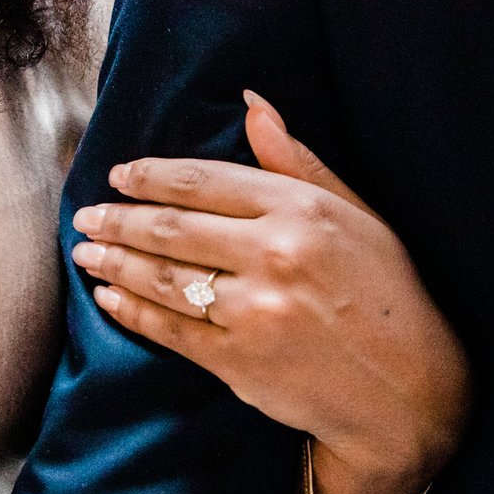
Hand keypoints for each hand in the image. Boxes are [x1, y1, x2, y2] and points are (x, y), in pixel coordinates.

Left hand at [69, 92, 469, 493]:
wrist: (407, 390)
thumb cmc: (386, 294)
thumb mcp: (357, 215)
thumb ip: (298, 162)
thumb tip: (252, 103)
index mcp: (303, 211)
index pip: (205, 182)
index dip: (153, 176)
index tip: (121, 175)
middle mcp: (275, 255)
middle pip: (172, 228)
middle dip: (119, 220)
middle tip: (88, 216)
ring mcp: (253, 311)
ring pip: (163, 277)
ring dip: (115, 263)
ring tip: (87, 253)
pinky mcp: (238, 361)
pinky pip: (169, 329)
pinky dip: (132, 311)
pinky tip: (108, 297)